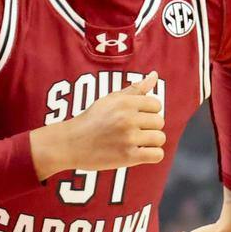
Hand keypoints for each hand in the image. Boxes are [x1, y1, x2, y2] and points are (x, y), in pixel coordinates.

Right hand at [31, 73, 164, 176]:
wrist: (70, 143)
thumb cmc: (91, 120)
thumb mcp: (111, 99)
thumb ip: (135, 89)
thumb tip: (154, 75)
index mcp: (125, 102)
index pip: (156, 104)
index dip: (149, 112)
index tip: (137, 118)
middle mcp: (128, 119)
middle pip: (159, 122)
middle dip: (150, 127)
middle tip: (134, 131)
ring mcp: (128, 138)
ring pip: (160, 138)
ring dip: (151, 142)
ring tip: (137, 142)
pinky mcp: (128, 157)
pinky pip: (157, 155)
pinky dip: (152, 155)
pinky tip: (140, 153)